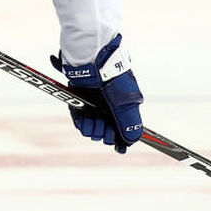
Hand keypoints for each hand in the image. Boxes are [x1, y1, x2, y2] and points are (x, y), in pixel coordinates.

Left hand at [51, 35, 143, 153]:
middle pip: (107, 134)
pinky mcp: (79, 103)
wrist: (92, 62)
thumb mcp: (126, 103)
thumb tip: (131, 142)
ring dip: (94, 130)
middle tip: (106, 127)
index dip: (120, 141)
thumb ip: (130, 124)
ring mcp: (94, 106)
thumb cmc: (113, 80)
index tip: (119, 148)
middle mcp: (108, 108)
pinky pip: (80, 122)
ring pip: (93, 131)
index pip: (122, 131)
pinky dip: (83, 125)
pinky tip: (86, 121)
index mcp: (123, 107)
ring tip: (95, 120)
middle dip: (107, 135)